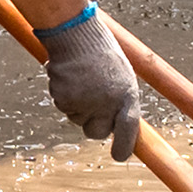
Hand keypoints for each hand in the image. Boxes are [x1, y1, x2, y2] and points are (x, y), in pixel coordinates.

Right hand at [37, 5, 141, 152]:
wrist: (76, 34)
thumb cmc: (101, 52)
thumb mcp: (122, 75)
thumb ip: (121, 100)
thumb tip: (118, 125)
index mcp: (127, 95)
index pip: (128, 129)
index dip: (124, 146)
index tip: (119, 157)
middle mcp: (108, 102)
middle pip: (97, 132)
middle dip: (93, 124)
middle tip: (92, 104)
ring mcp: (86, 102)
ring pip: (78, 119)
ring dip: (78, 105)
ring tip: (82, 79)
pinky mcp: (65, 99)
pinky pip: (64, 107)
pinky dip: (64, 95)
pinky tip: (69, 77)